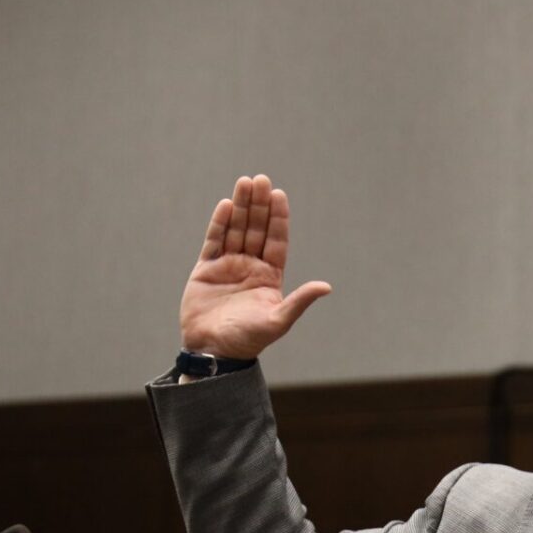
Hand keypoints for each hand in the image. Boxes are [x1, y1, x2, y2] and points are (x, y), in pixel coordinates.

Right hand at [179, 174, 331, 358]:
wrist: (214, 353)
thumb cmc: (249, 340)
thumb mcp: (278, 321)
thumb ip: (299, 301)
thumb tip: (326, 286)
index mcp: (269, 277)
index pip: (275, 241)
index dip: (278, 219)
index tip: (279, 195)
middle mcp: (250, 267)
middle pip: (256, 229)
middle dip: (259, 205)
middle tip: (262, 180)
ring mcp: (227, 266)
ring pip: (236, 229)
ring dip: (241, 207)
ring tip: (245, 182)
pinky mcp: (206, 269)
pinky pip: (214, 241)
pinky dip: (220, 223)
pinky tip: (227, 205)